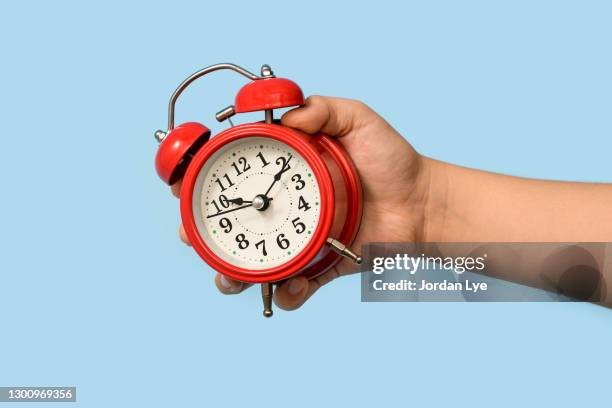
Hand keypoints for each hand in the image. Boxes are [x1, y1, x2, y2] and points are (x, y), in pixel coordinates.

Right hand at [173, 96, 433, 306]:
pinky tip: (289, 288)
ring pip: (256, 261)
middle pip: (234, 224)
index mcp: (288, 173)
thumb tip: (287, 117)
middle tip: (194, 235)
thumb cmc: (393, 160)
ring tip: (229, 277)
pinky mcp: (322, 265)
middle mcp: (288, 207)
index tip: (182, 185)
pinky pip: (297, 286)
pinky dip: (288, 293)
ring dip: (234, 274)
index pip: (236, 177)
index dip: (205, 183)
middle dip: (205, 235)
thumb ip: (323, 109)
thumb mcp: (358, 120)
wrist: (423, 204)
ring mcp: (301, 239)